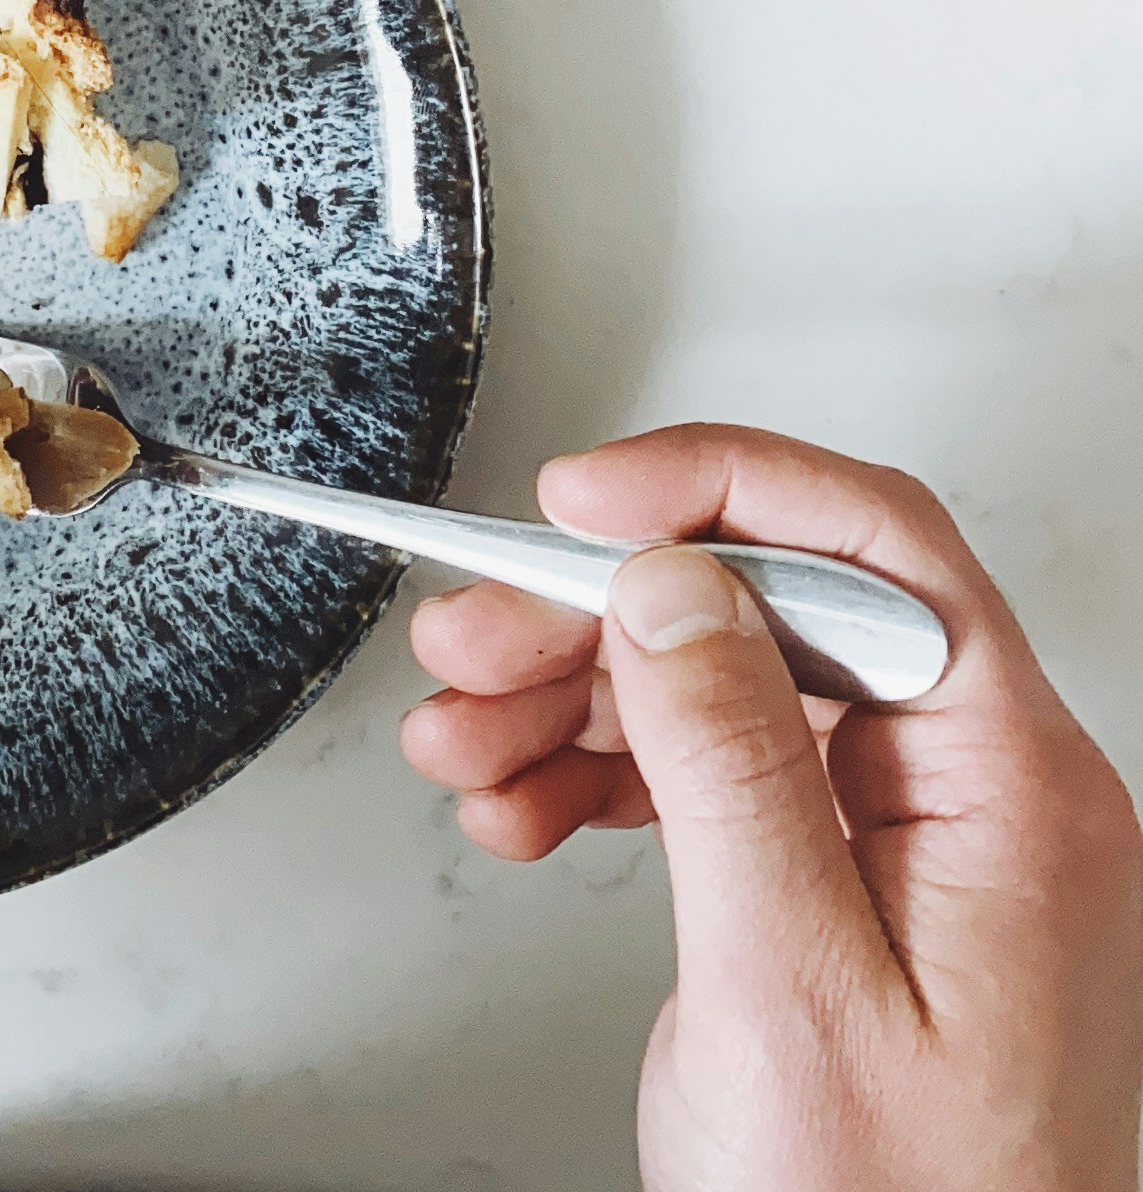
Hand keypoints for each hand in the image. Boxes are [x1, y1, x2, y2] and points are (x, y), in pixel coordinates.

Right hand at [401, 426, 1142, 1191]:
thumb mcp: (792, 994)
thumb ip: (733, 768)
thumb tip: (672, 583)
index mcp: (1016, 795)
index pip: (873, 551)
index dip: (716, 488)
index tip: (580, 500)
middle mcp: (983, 800)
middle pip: (773, 615)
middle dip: (599, 615)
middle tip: (472, 642)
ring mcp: (919, 848)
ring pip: (726, 689)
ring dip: (574, 700)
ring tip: (466, 738)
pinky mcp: (852, 896)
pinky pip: (718, 781)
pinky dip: (603, 778)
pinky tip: (524, 803)